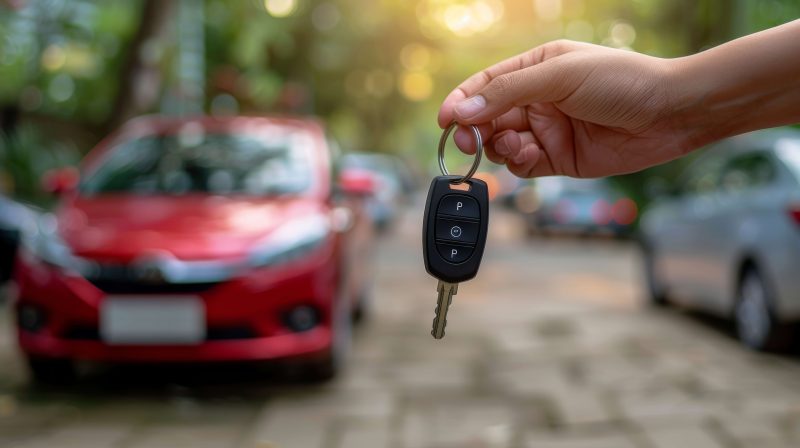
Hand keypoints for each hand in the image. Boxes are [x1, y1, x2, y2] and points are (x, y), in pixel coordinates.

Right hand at [438, 40, 686, 177]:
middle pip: (488, 118)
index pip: (485, 85)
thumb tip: (462, 109)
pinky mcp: (558, 158)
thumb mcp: (560, 76)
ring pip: (502, 144)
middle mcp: (537, 99)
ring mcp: (547, 130)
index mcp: (535, 68)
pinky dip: (519, 163)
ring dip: (500, 147)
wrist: (669, 114)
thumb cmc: (622, 80)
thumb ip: (508, 93)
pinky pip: (523, 165)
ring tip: (516, 144)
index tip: (445, 121)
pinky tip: (531, 156)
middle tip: (470, 141)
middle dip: (475, 130)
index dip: (461, 101)